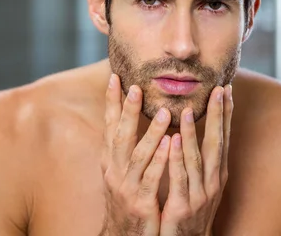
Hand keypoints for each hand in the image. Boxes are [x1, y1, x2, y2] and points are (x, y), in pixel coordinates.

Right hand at [100, 74, 171, 235]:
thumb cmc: (128, 198)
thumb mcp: (121, 170)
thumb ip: (125, 146)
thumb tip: (127, 117)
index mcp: (111, 160)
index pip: (110, 126)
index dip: (111, 102)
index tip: (115, 78)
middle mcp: (115, 171)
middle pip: (120, 136)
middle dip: (128, 111)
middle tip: (136, 87)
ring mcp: (126, 187)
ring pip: (138, 156)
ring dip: (151, 133)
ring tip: (165, 112)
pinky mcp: (141, 202)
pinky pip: (151, 179)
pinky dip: (160, 161)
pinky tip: (171, 145)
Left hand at [159, 85, 232, 235]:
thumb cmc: (191, 207)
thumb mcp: (201, 181)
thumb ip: (199, 156)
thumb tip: (197, 128)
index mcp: (217, 172)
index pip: (223, 137)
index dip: (225, 113)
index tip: (226, 89)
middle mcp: (213, 180)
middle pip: (216, 143)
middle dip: (218, 116)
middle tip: (219, 90)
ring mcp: (200, 194)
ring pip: (197, 158)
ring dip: (194, 133)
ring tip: (189, 109)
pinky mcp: (183, 205)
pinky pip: (179, 178)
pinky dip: (176, 158)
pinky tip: (172, 140)